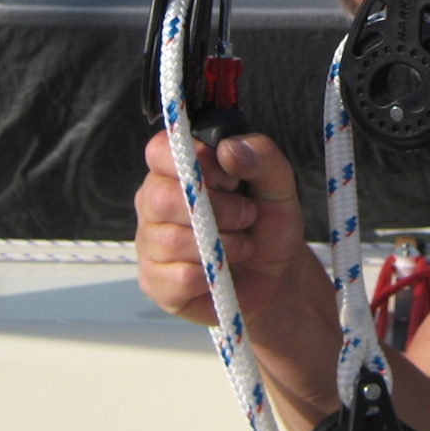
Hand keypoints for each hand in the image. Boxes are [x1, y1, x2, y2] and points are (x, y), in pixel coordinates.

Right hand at [135, 130, 307, 326]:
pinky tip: (222, 271)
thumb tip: (227, 148)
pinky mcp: (155, 282)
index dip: (195, 162)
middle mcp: (155, 202)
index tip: (230, 179)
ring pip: (170, 241)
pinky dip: (211, 276)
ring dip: (221, 245)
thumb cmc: (269, 222)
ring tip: (243, 245)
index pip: (160, 151)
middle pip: (160, 198)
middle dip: (216, 208)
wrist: (275, 277)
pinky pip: (178, 278)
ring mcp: (150, 242)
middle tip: (248, 215)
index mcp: (178, 169)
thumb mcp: (278, 184)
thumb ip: (261, 156)